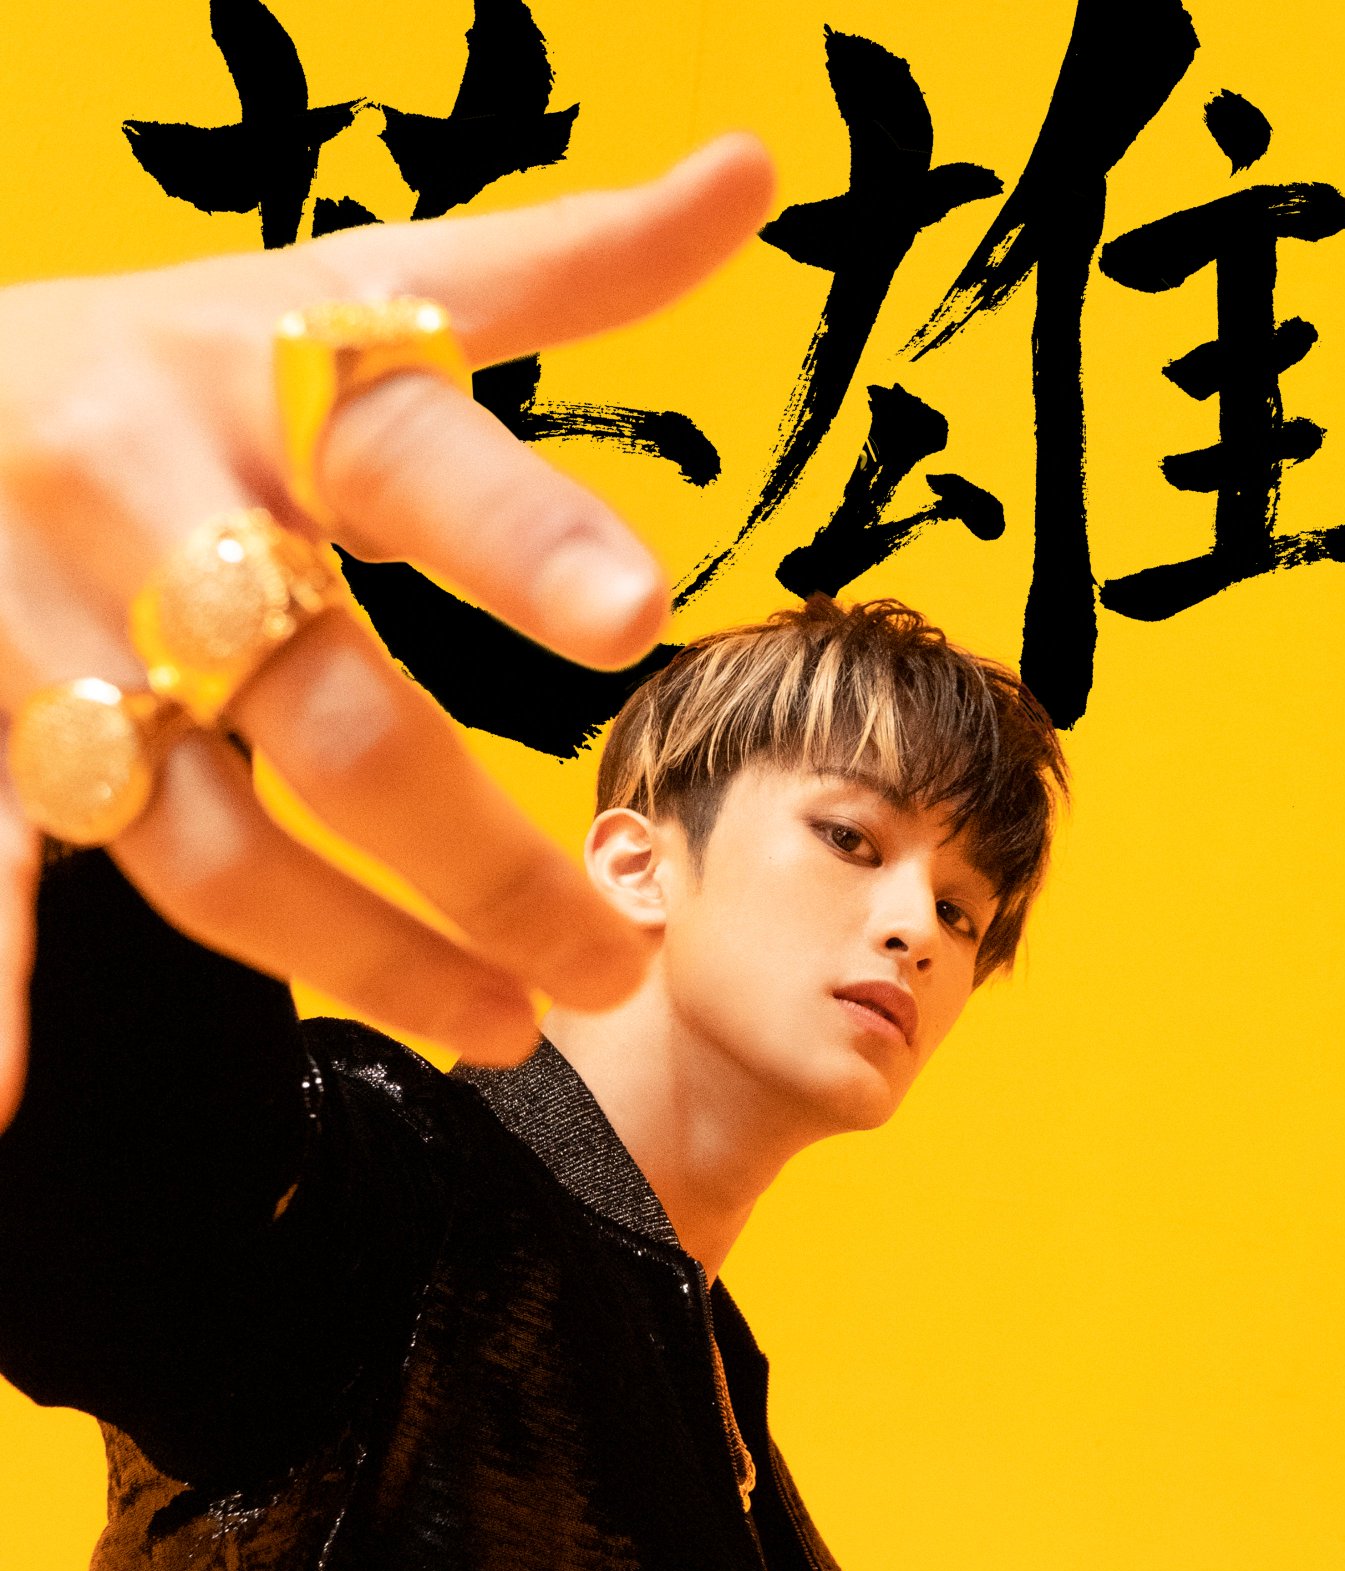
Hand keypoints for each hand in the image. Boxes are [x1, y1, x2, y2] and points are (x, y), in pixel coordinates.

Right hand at [0, 133, 775, 1123]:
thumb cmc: (184, 347)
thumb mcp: (353, 287)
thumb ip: (559, 265)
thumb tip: (751, 176)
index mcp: (272, 387)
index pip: (415, 461)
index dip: (522, 537)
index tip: (635, 620)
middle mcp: (155, 511)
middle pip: (334, 723)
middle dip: (484, 861)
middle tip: (611, 955)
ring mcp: (52, 637)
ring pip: (212, 842)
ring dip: (360, 956)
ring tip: (501, 1028)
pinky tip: (0, 1101)